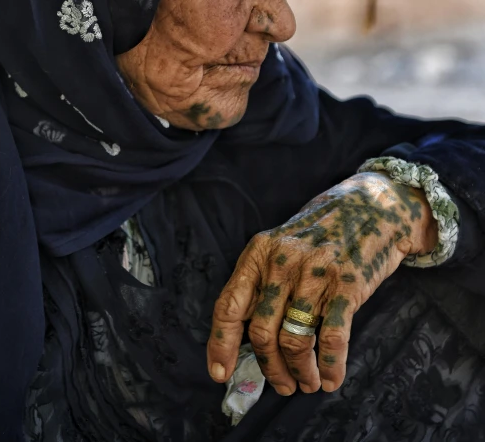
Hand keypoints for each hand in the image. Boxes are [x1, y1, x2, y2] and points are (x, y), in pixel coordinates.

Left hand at [207, 172, 436, 395]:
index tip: (221, 373)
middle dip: (270, 368)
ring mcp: (315, 273)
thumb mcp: (281, 246)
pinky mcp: (348, 284)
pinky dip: (330, 365)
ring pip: (294, 339)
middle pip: (262, 332)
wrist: (371, 206)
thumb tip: (245, 337)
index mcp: (258, 253)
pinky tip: (332, 377)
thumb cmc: (320, 234)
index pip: (229, 306)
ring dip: (300, 371)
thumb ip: (263, 283)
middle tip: (282, 385)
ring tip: (308, 383)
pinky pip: (332, 337)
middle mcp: (282, 262)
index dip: (221, 345)